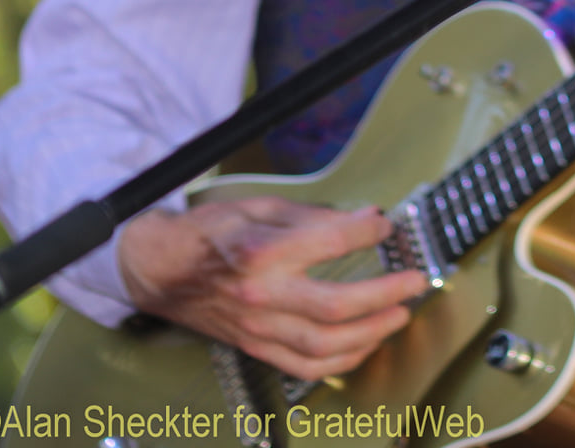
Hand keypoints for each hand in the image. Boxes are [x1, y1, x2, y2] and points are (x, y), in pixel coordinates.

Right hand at [118, 199, 426, 379]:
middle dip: (384, 295)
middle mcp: (260, 294)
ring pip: (322, 345)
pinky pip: (303, 366)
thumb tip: (366, 216)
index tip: (387, 225)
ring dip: (370, 333)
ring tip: (400, 314)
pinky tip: (365, 345)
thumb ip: (315, 214)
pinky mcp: (255, 346)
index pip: (328, 242)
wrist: (160, 268)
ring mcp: (257, 327)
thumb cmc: (209, 234)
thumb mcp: (260, 207)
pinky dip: (340, 361)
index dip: (366, 232)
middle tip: (414, 281)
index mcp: (261, 252)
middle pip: (334, 305)